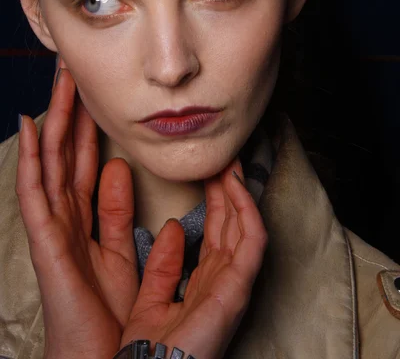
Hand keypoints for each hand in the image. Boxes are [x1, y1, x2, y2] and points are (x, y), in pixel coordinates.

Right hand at [17, 63, 137, 358]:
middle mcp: (66, 216)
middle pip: (68, 152)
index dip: (91, 127)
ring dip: (55, 120)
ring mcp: (52, 226)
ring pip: (52, 161)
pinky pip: (35, 192)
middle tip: (75, 72)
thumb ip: (123, 216)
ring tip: (58, 83)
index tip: (97, 95)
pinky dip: (33, 160)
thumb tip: (128, 176)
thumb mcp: (125, 255)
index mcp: (86, 220)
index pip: (88, 161)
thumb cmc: (110, 316)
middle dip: (72, 111)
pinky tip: (33, 129)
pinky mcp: (45, 241)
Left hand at [121, 157, 267, 358]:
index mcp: (205, 281)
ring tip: (229, 163)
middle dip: (228, 189)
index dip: (215, 200)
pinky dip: (246, 211)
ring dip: (238, 192)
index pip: (216, 230)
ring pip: (244, 225)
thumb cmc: (149, 350)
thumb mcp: (152, 295)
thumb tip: (173, 226)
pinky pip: (251, 240)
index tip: (208, 172)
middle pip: (231, 223)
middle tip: (222, 158)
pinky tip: (235, 187)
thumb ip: (163, 262)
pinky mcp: (238, 288)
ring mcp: (235, 283)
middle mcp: (224, 279)